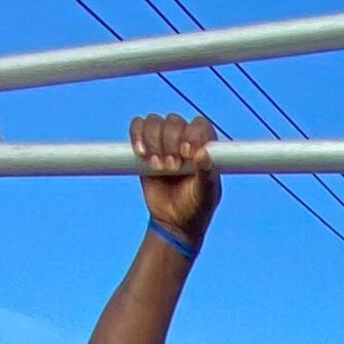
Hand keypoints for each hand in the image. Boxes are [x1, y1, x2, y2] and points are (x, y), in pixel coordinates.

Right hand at [131, 113, 220, 248]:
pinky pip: (137, 126)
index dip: (192, 134)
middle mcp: (185, 140)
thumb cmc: (196, 208)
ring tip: (157, 166)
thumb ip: (206, 176)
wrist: (173, 222)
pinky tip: (141, 153)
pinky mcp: (145, 147)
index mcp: (205, 148)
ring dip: (153, 141)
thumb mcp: (206, 196)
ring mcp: (164, 142)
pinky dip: (136, 135)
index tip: (187, 153)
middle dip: (170, 143)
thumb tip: (202, 154)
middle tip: (172, 167)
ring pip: (154, 121)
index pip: (199, 125)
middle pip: (174, 121)